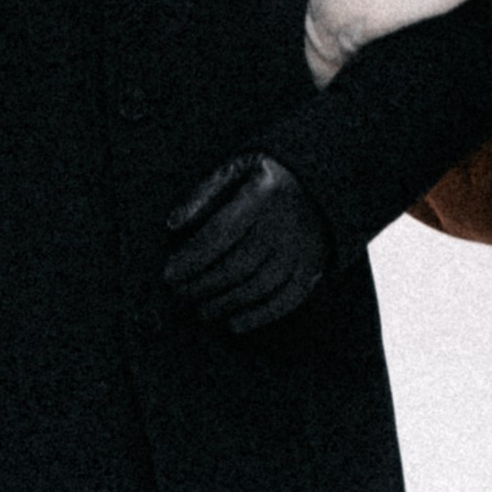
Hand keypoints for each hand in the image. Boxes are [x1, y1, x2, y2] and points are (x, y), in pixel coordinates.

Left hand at [165, 153, 331, 330]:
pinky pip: (289, 298)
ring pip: (261, 285)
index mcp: (263, 192)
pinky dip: (261, 316)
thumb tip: (172, 225)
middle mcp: (286, 220)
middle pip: (239, 264)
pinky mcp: (317, 263)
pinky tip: (235, 324)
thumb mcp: (236, 168)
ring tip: (202, 309)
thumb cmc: (267, 175)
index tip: (169, 274)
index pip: (221, 233)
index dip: (192, 258)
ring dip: (227, 303)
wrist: (322, 179)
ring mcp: (304, 245)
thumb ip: (203, 194)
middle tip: (181, 294)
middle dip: (203, 284)